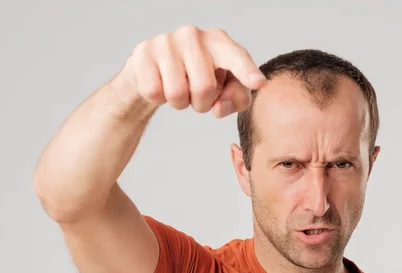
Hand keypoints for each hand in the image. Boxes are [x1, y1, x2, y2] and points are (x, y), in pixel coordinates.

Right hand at [118, 25, 266, 117]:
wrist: (154, 72)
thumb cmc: (197, 79)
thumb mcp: (225, 90)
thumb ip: (235, 100)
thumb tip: (220, 108)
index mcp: (219, 41)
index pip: (236, 57)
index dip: (247, 72)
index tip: (258, 83)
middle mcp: (193, 35)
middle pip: (205, 88)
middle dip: (202, 103)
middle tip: (197, 96)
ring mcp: (166, 41)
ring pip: (177, 93)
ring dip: (180, 103)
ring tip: (180, 90)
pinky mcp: (143, 53)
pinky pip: (154, 92)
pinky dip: (158, 98)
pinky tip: (161, 84)